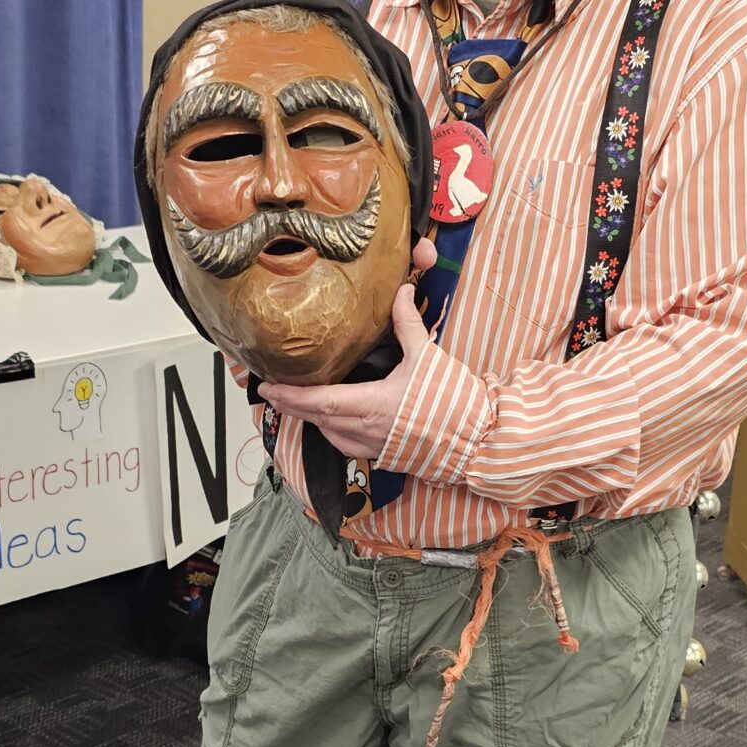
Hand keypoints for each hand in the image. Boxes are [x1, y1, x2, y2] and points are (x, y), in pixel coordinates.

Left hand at [259, 240, 438, 462]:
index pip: (319, 401)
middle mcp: (367, 430)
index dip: (290, 396)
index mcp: (372, 405)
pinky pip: (347, 445)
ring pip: (330, 434)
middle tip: (271, 392)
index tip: (268, 388)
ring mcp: (375, 446)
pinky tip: (332, 421)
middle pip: (317, 419)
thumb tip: (401, 291)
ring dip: (311, 419)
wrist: (479, 442)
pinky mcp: (385, 455)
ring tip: (297, 403)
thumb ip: (408, 325)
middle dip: (291, 406)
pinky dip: (333, 431)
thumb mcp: (429, 358)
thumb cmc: (455, 402)